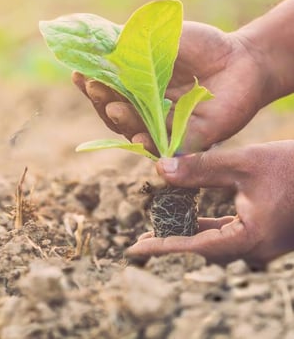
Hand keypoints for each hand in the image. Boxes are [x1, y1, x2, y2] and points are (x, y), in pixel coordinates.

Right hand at [73, 21, 269, 152]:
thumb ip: (127, 43)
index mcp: (136, 88)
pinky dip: (150, 146)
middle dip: (102, 101)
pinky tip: (137, 138)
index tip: (77, 72)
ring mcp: (164, 128)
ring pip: (135, 131)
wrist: (242, 59)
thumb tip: (92, 42)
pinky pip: (165, 148)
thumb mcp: (158, 38)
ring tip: (114, 106)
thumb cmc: (201, 46)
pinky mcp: (187, 142)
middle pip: (115, 113)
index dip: (90, 84)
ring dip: (121, 121)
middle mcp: (146, 111)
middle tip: (94, 85)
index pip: (106, 91)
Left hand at [127, 140, 293, 264]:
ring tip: (157, 231)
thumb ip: (201, 168)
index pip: (194, 246)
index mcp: (249, 237)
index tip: (134, 249)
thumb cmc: (292, 166)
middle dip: (170, 243)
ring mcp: (261, 243)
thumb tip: (160, 168)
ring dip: (186, 235)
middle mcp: (255, 248)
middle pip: (201, 249)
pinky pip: (227, 234)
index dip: (161, 247)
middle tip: (140, 241)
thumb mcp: (243, 163)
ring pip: (213, 243)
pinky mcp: (263, 233)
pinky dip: (205, 227)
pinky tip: (189, 218)